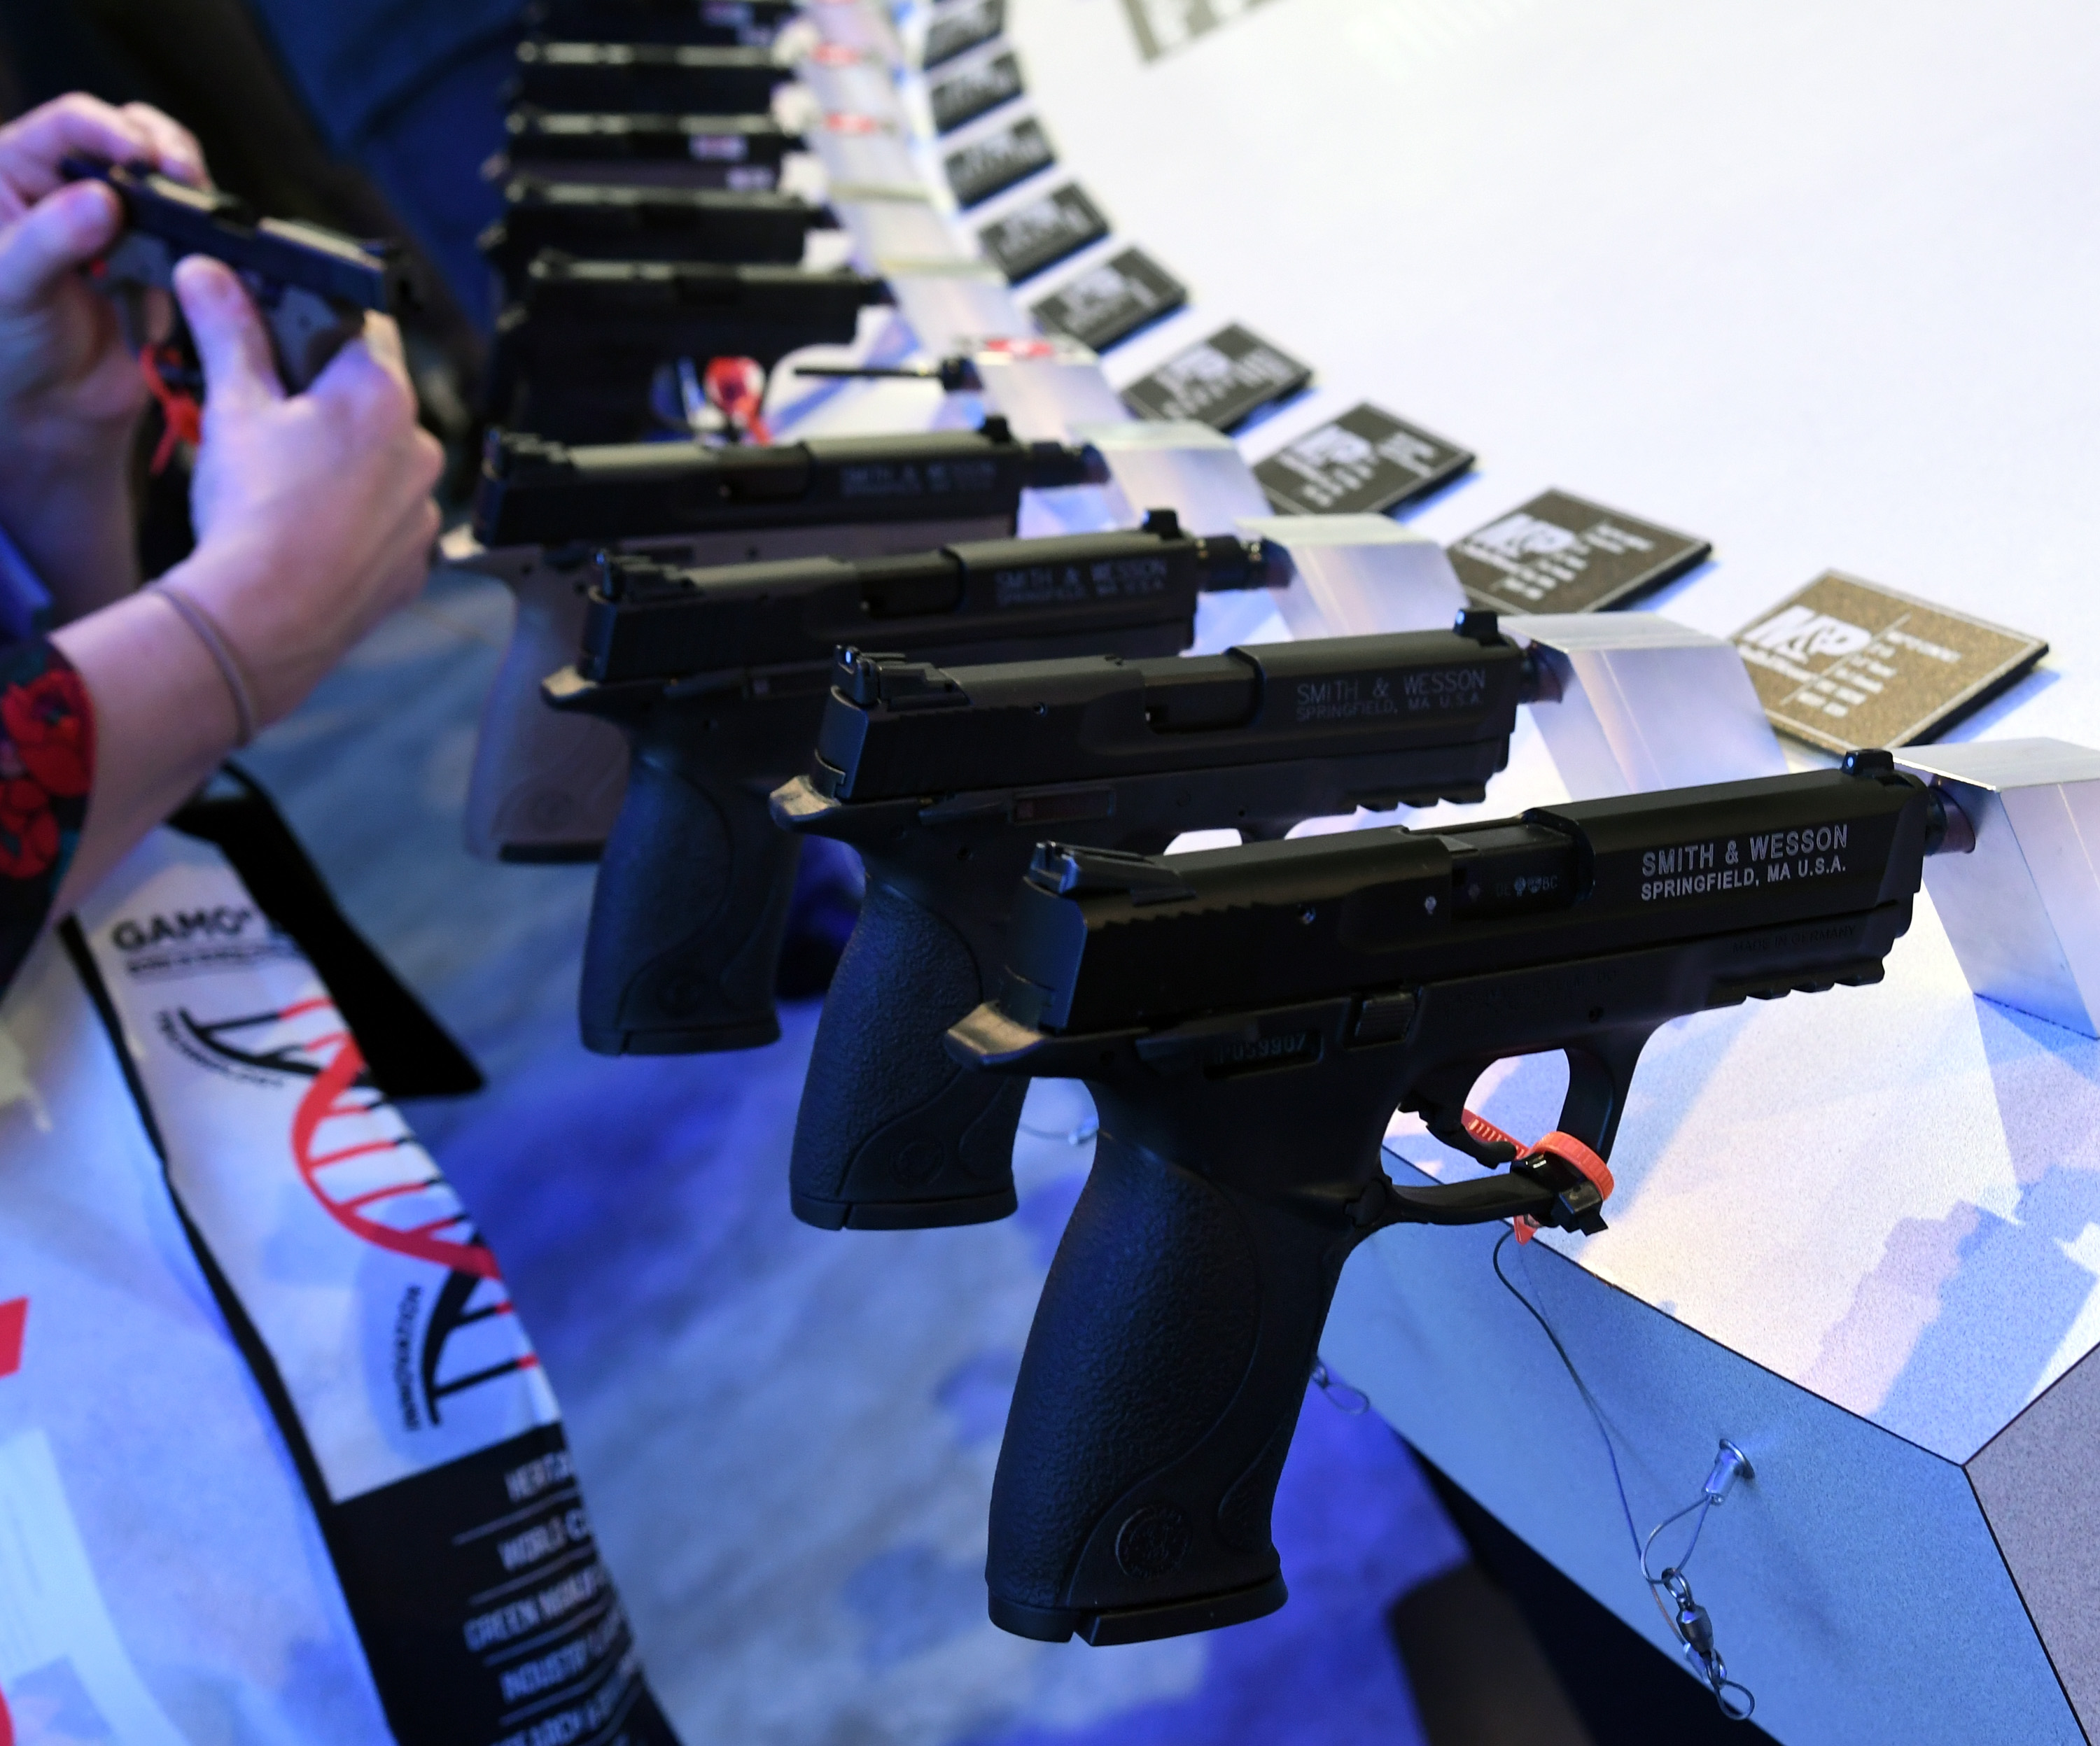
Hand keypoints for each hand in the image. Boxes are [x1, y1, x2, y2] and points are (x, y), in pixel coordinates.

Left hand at [0, 94, 202, 468]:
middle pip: (129, 137)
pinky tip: (206, 248)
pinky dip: (205, 236)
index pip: (70, 125)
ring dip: (189, 190)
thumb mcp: (11, 286)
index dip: (112, 132)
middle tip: (182, 177)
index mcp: (15, 173)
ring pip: (167, 179)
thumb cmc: (7, 345)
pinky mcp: (158, 260)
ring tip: (197, 211)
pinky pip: (190, 234)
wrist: (53, 411)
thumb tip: (102, 199)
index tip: (143, 159)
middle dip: (163, 151)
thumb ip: (51, 239)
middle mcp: (68, 187)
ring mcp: (119, 224)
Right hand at [164, 256, 442, 726]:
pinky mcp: (415, 558)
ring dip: (342, 463)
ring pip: (381, 463)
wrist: (264, 620)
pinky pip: (387, 521)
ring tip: (285, 486)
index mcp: (382, 396)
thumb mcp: (233, 406)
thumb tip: (210, 276)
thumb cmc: (253, 518)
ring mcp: (423, 508)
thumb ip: (229, 332)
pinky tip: (310, 529)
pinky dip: (355, 518)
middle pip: (371, 400)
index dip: (316, 331)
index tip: (284, 344)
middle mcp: (421, 449)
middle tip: (270, 425)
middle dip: (324, 403)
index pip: (361, 329)